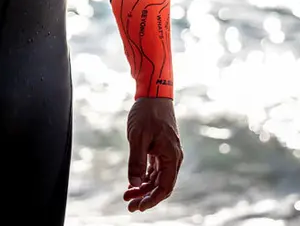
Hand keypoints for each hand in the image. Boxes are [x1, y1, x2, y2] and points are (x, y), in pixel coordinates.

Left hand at [123, 97, 182, 211]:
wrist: (153, 93)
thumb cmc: (147, 113)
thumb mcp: (138, 137)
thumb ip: (136, 161)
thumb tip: (134, 184)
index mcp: (172, 157)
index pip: (165, 187)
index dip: (152, 200)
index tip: (138, 207)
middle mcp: (172, 158)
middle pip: (160, 185)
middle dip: (145, 196)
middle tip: (129, 205)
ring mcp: (167, 153)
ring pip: (156, 177)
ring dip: (143, 187)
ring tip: (127, 195)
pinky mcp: (160, 148)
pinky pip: (153, 168)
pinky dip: (144, 176)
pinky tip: (133, 182)